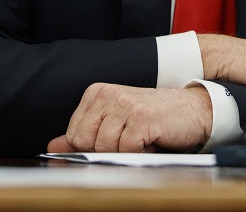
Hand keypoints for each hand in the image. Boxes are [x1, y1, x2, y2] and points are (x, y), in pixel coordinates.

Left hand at [46, 84, 211, 152]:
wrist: (193, 109)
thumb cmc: (154, 118)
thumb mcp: (115, 123)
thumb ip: (84, 134)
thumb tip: (52, 147)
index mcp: (97, 93)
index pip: (73, 135)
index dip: (91, 147)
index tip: (113, 141)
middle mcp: (108, 95)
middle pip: (85, 142)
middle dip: (107, 151)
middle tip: (129, 140)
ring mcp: (125, 105)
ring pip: (106, 148)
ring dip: (127, 152)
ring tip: (142, 139)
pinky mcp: (142, 118)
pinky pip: (127, 150)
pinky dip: (141, 153)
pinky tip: (152, 141)